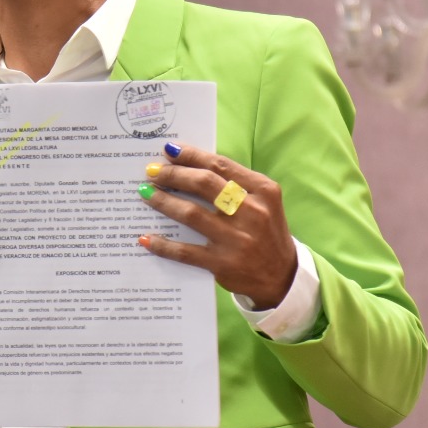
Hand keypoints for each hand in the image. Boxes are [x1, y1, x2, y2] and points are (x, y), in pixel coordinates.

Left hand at [137, 143, 297, 309]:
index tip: (169, 150)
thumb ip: (236, 185)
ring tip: (146, 193)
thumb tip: (190, 166)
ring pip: (191, 213)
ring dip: (163, 201)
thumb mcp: (263, 202)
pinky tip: (147, 238)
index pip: (221, 165)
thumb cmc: (265, 232)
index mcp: (263, 191)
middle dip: (173, 174)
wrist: (282, 277)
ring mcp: (237, 239)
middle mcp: (252, 212)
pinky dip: (163, 244)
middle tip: (153, 171)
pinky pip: (185, 252)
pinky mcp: (223, 264)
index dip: (191, 155)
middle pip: (203, 184)